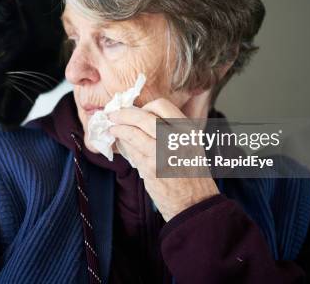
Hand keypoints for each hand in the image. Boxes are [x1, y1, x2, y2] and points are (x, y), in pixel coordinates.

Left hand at [108, 98, 219, 220]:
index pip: (162, 105)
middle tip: (113, 115)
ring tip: (113, 129)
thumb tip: (143, 118)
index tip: (137, 110)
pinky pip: (131, 150)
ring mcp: (162, 153)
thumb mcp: (191, 146)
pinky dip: (123, 144)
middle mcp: (176, 139)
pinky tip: (120, 144)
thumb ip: (171, 131)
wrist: (196, 204)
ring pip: (133, 133)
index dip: (145, 106)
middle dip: (124, 114)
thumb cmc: (192, 175)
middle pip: (143, 117)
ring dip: (118, 129)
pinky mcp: (151, 168)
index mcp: (188, 130)